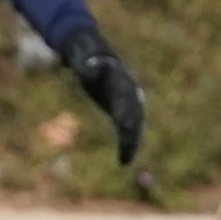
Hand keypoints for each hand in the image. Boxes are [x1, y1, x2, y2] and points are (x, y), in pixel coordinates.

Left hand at [64, 30, 145, 170]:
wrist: (96, 59)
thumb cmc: (88, 61)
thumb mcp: (85, 64)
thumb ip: (88, 69)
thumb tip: (88, 71)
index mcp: (121, 84)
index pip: (126, 103)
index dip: (126, 116)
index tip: (124, 129)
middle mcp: (130, 95)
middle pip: (134, 118)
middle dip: (131, 136)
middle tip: (126, 154)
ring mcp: (129, 103)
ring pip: (135, 126)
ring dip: (132, 143)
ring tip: (125, 160)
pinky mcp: (124, 111)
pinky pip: (129, 129)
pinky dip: (128, 143)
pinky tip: (124, 159)